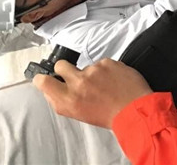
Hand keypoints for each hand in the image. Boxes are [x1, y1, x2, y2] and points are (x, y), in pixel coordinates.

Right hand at [33, 59, 151, 127]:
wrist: (135, 109)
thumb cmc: (109, 115)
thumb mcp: (78, 114)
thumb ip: (61, 101)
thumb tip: (50, 89)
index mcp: (69, 100)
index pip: (43, 82)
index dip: (42, 78)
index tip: (44, 77)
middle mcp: (79, 83)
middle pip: (60, 65)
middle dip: (65, 68)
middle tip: (76, 76)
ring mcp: (93, 70)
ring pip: (85, 66)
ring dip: (92, 73)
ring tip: (105, 85)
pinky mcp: (107, 62)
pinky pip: (102, 63)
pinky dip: (107, 70)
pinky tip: (114, 80)